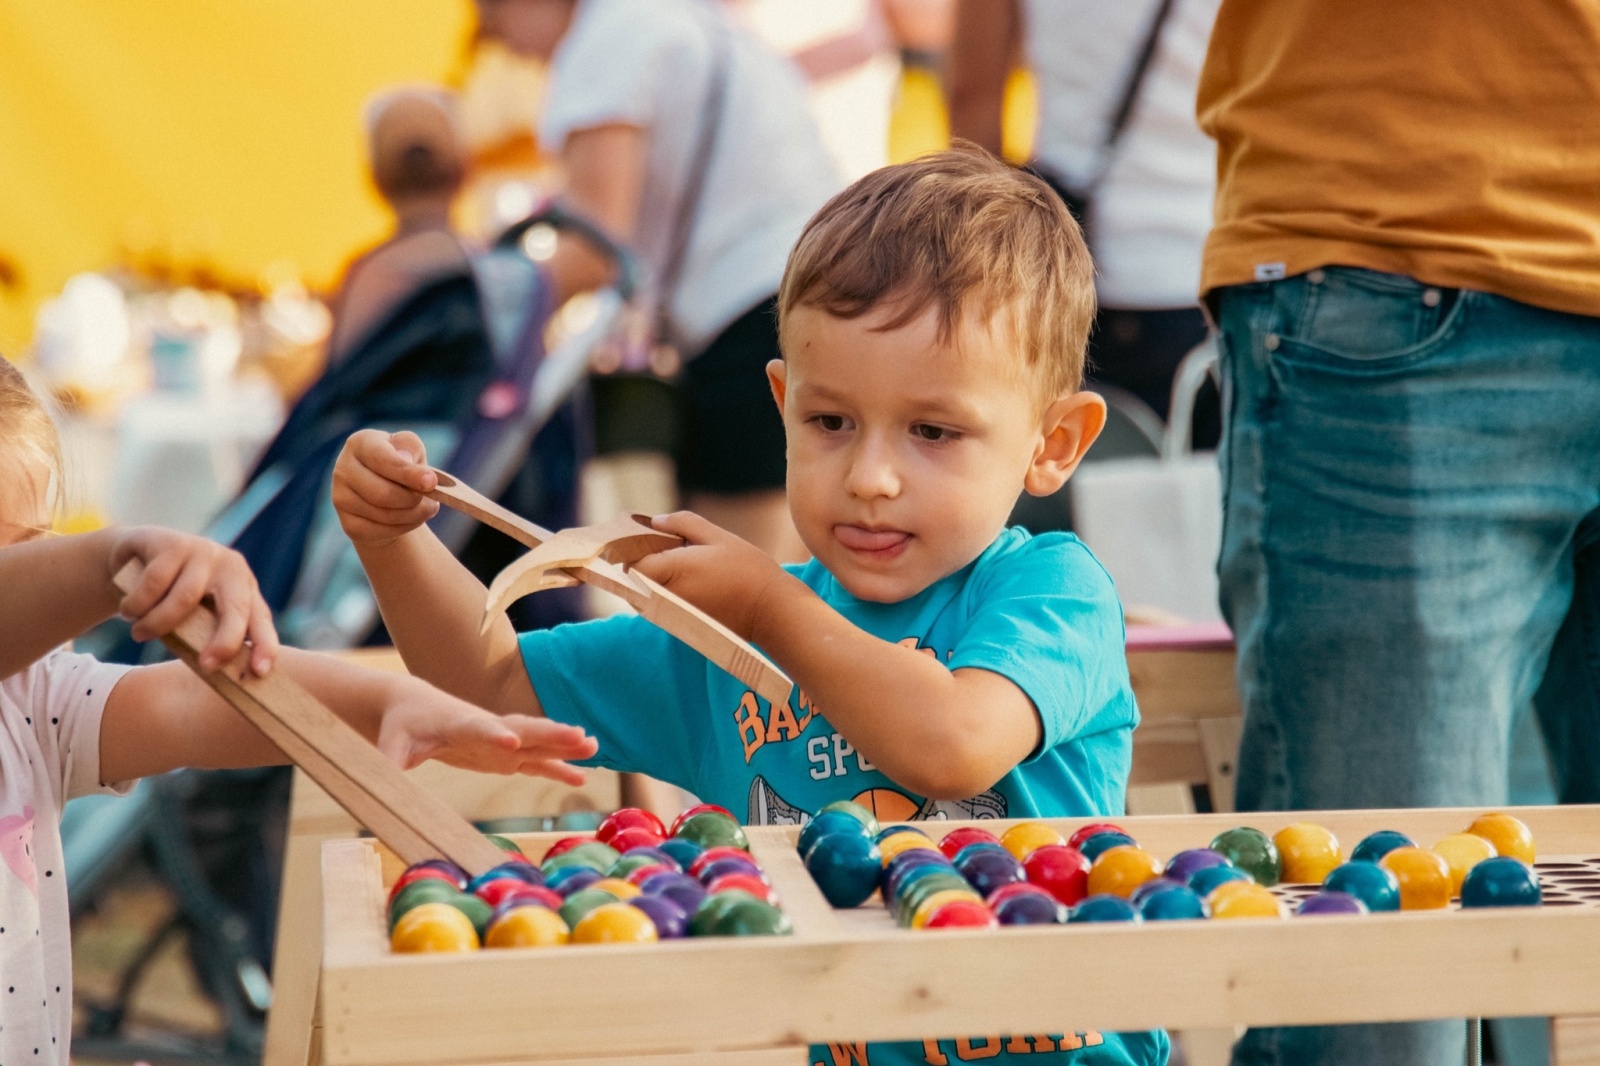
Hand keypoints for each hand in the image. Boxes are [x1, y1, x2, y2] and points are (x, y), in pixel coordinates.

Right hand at [110, 527, 278, 674]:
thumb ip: (206, 634)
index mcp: (244, 588)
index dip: (264, 645)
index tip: (259, 672)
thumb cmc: (172, 594)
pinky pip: (153, 584)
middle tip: (205, 665)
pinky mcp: (172, 543)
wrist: (140, 550)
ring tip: (139, 634)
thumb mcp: (196, 613)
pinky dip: (136, 605)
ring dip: (157, 624)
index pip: (260, 620)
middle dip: (224, 641)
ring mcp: (204, 552)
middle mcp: (231, 568)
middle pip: (235, 608)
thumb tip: (213, 672)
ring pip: (184, 600)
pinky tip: (128, 610)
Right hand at [331, 429, 440, 549]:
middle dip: (413, 499)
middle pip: (383, 493)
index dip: (408, 473)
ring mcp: (341, 498)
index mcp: (360, 443)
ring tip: (425, 507)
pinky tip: (410, 518)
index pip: (382, 459)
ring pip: (384, 515)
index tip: (431, 482)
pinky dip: (404, 527)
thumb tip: (406, 461)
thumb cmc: (402, 466)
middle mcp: (343, 469)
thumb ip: (411, 449)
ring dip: (414, 514)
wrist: (388, 496)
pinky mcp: (348, 523)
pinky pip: (381, 531)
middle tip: (431, 497)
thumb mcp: (411, 450)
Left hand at [375, 678, 598, 783]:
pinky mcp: (505, 754)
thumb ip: (388, 761)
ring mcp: (500, 740)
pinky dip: (558, 768)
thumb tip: (380, 784)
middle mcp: (487, 728)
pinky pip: (536, 761)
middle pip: (523, 729)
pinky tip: (581, 777)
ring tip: (593, 746)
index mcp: (458, 723)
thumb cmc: (401, 725)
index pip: (478, 729)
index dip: (494, 736)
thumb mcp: (389, 744)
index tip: (512, 742)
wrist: (415, 705)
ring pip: (537, 742)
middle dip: (550, 734)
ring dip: (564, 745)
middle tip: (580, 736)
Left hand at [630, 511, 797, 641]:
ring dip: (653, 577)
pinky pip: (658, 605)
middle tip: (670, 546)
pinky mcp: (679, 625)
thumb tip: (656, 522)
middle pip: (634, 578)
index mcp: (671, 571)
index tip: (652, 534)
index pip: (631, 559)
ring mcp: (670, 615)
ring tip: (684, 564)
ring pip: (643, 593)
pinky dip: (664, 591)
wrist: (770, 612)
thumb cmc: (748, 571)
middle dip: (644, 560)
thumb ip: (683, 523)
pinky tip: (691, 581)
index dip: (636, 545)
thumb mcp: (718, 537)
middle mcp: (664, 597)